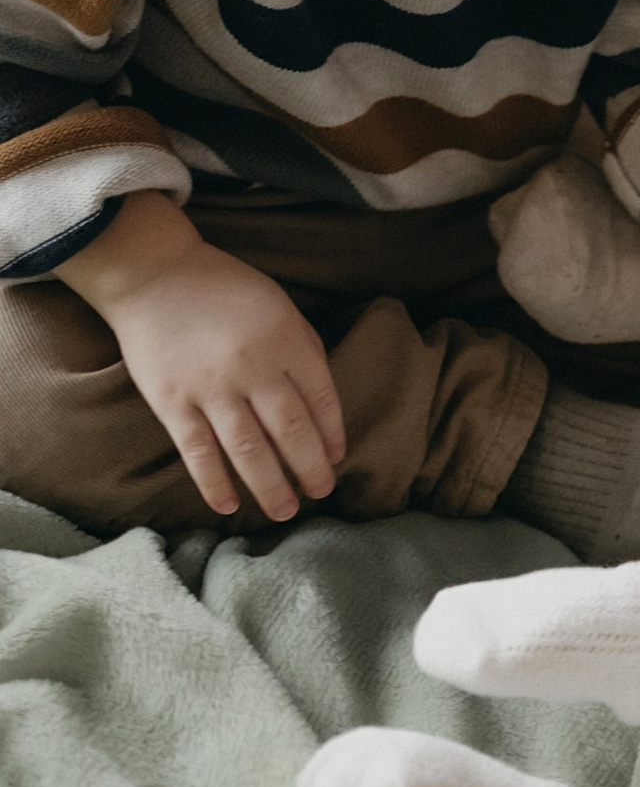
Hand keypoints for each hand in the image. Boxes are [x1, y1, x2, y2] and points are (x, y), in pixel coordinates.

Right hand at [60, 193, 344, 520]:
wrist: (156, 275)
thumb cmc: (226, 290)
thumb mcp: (280, 307)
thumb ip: (302, 350)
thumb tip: (322, 405)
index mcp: (286, 342)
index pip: (321, 400)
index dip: (332, 435)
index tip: (336, 459)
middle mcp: (253, 368)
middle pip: (291, 431)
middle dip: (310, 469)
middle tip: (321, 494)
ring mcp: (210, 388)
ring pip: (248, 450)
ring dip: (270, 486)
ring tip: (286, 512)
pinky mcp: (171, 402)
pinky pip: (197, 452)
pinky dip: (214, 483)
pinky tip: (229, 506)